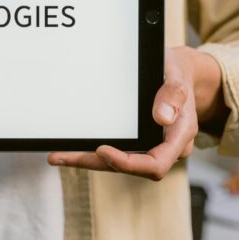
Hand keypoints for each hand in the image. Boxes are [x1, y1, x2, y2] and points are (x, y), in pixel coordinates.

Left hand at [48, 47, 213, 180]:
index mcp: (179, 137)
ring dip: (89, 160)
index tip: (103, 151)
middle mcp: (166, 147)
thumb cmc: (178, 73)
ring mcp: (152, 145)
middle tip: (64, 155)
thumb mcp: (178, 76)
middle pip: (131, 167)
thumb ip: (174, 96)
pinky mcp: (139, 140)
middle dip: (96, 163)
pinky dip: (94, 151)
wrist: (181, 71)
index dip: (128, 163)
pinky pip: (118, 149)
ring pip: (120, 162)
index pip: (156, 164)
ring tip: (58, 155)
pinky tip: (71, 148)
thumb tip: (161, 117)